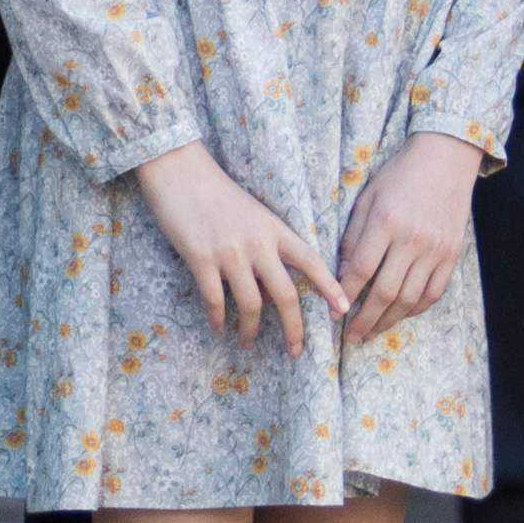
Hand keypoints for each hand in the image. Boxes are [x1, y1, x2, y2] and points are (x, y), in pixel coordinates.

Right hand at [129, 142, 340, 347]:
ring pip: (251, 305)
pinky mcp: (200, 259)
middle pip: (285, 296)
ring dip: (251, 330)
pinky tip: (218, 327)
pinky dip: (218, 319)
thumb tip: (272, 290)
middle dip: (294, 329)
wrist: (179, 171)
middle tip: (295, 351)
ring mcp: (229, 253)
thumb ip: (267, 247)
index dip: (329, 287)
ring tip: (248, 343)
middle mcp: (257, 243)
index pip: (311, 260)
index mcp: (274, 229)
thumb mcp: (253, 214)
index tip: (344, 310)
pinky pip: (215, 300)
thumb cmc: (217, 192)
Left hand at [336, 132, 480, 348]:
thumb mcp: (368, 198)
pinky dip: (415, 309)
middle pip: (385, 291)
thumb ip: (354, 236)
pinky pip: (433, 292)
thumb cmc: (399, 176)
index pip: (361, 269)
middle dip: (364, 320)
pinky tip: (400, 316)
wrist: (445, 159)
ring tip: (371, 332)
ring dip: (389, 321)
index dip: (344, 295)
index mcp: (385, 221)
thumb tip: (342, 274)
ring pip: (410, 298)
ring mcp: (435, 249)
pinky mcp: (452, 254)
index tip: (332, 313)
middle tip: (350, 337)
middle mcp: (412, 239)